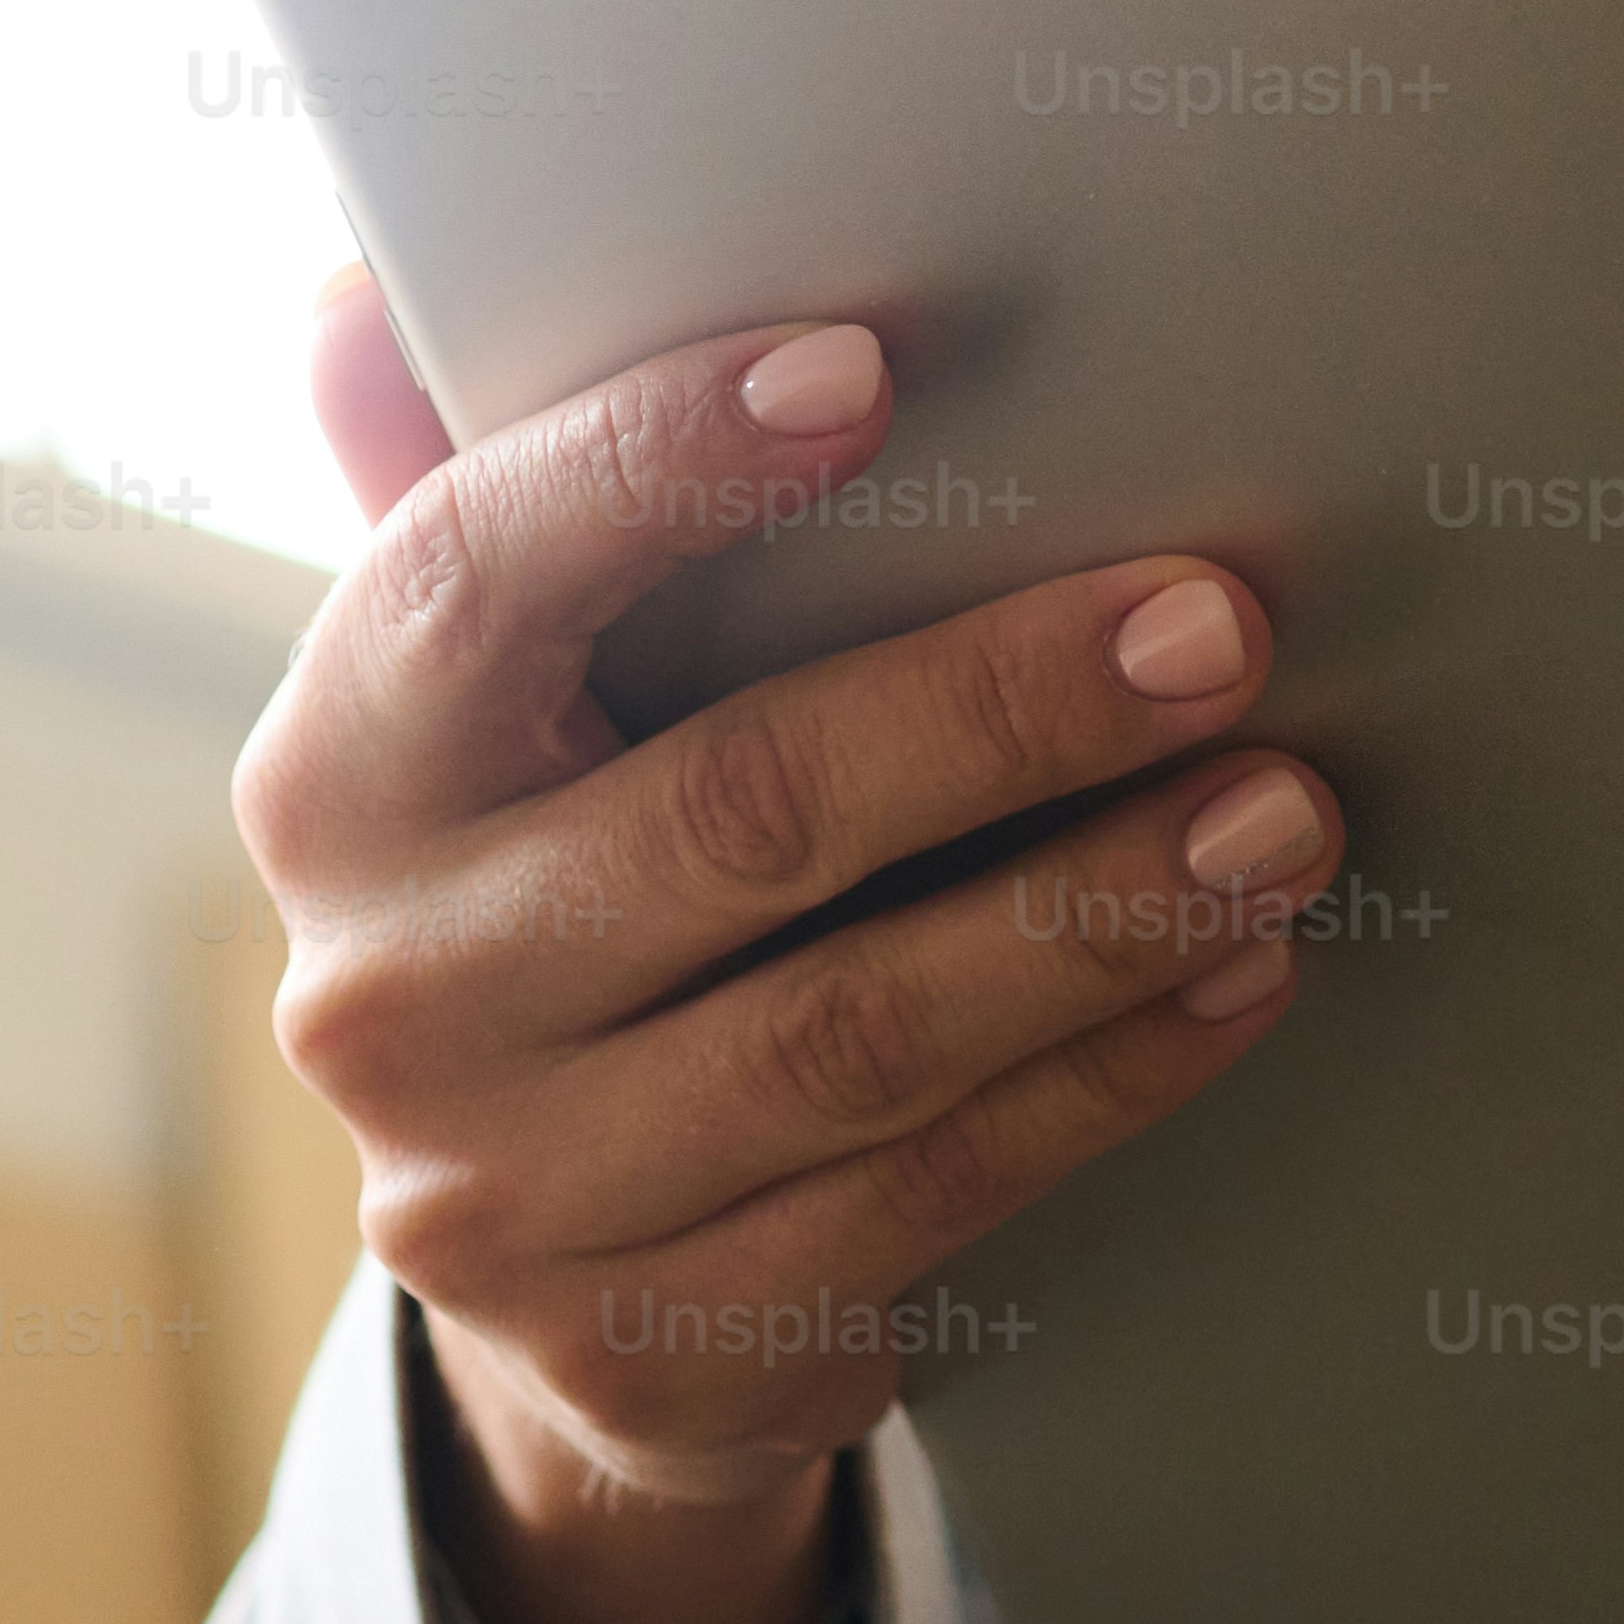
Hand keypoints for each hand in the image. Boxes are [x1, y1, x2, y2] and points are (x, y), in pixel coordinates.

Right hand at [243, 266, 1343, 1623]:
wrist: (557, 1276)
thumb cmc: (577, 884)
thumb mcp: (504, 712)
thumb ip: (468, 496)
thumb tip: (371, 274)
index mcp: (336, 775)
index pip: (468, 576)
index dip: (656, 462)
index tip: (873, 367)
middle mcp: (385, 993)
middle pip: (732, 816)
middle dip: (1000, 707)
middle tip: (1218, 620)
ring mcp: (508, 1194)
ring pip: (854, 1032)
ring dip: (1102, 908)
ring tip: (1287, 807)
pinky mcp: (655, 1348)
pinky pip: (929, 1192)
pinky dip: (1109, 1073)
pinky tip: (1244, 972)